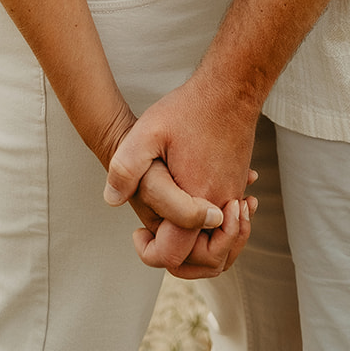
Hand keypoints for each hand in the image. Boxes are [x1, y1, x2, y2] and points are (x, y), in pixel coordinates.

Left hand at [104, 77, 258, 270]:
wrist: (231, 89)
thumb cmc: (189, 109)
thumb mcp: (146, 132)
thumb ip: (125, 167)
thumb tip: (111, 200)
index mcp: (196, 202)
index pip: (175, 255)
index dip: (150, 253)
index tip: (137, 234)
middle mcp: (220, 207)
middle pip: (206, 261)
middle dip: (179, 260)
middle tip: (152, 238)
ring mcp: (234, 197)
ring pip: (223, 246)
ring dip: (201, 249)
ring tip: (172, 230)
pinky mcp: (238, 185)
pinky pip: (229, 223)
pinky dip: (216, 230)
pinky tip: (193, 210)